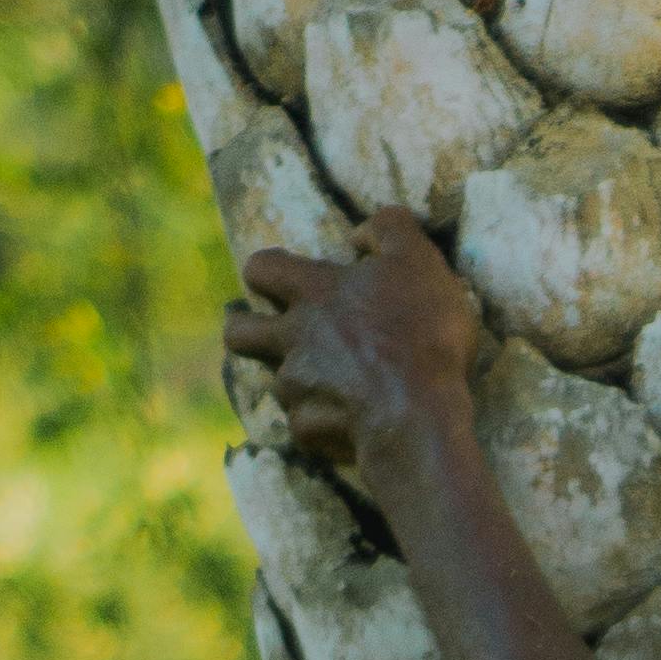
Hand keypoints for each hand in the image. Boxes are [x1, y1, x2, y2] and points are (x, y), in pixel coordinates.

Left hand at [223, 208, 482, 484]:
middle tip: (269, 333)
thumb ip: (389, 229)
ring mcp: (296, 387)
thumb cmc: (421, 334)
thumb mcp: (419, 261)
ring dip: (296, 383)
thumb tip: (359, 232)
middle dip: (245, 329)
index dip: (265, 272)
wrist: (417, 417)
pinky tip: (348, 428)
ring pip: (275, 383)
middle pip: (238, 333)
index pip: (262, 268)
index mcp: (315, 292)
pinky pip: (304, 426)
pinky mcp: (308, 430)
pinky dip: (322, 426)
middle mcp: (294, 338)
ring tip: (329, 388)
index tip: (280, 280)